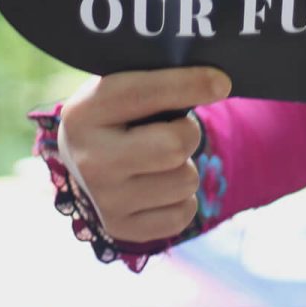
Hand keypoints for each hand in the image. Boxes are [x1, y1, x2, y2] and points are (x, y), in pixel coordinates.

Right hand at [57, 67, 231, 243]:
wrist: (83, 155)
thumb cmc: (118, 111)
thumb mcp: (124, 84)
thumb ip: (161, 78)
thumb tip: (218, 83)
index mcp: (84, 112)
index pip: (145, 94)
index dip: (191, 85)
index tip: (222, 82)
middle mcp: (88, 159)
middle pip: (174, 146)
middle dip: (189, 132)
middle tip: (178, 128)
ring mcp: (102, 200)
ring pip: (185, 181)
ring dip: (185, 166)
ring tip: (161, 158)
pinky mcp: (120, 228)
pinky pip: (182, 214)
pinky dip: (182, 199)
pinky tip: (161, 185)